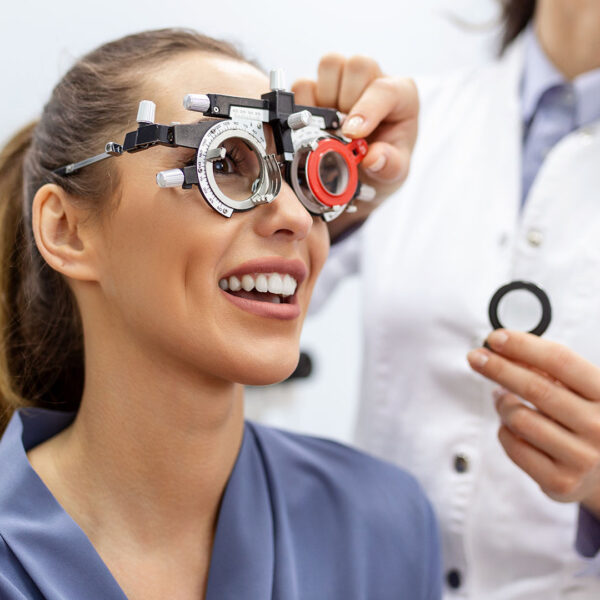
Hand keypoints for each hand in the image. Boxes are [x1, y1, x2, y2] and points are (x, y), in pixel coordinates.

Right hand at [292, 54, 417, 238]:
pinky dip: (305, 106)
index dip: (366, 109)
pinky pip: (304, 84)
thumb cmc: (385, 160)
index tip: (352, 133)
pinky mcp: (317, 88)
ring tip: (332, 126)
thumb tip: (374, 158)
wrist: (365, 171)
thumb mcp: (395, 172)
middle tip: (345, 131)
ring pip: (331, 65)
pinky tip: (316, 126)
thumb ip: (390, 165)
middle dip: (347, 101)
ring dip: (326, 98)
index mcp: (400, 94)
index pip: (384, 88)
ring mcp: (343, 81)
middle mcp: (372, 80)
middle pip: (357, 66)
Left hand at [467, 330, 599, 516]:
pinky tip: (510, 426)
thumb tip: (504, 348)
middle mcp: (599, 426)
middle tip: (475, 357)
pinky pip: (513, 445)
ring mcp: (582, 457)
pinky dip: (504, 430)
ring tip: (501, 398)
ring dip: (501, 403)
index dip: (524, 346)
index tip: (496, 338)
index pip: (561, 361)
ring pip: (518, 417)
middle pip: (535, 388)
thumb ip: (546, 369)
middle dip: (498, 368)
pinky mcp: (561, 481)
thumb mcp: (578, 389)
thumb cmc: (584, 419)